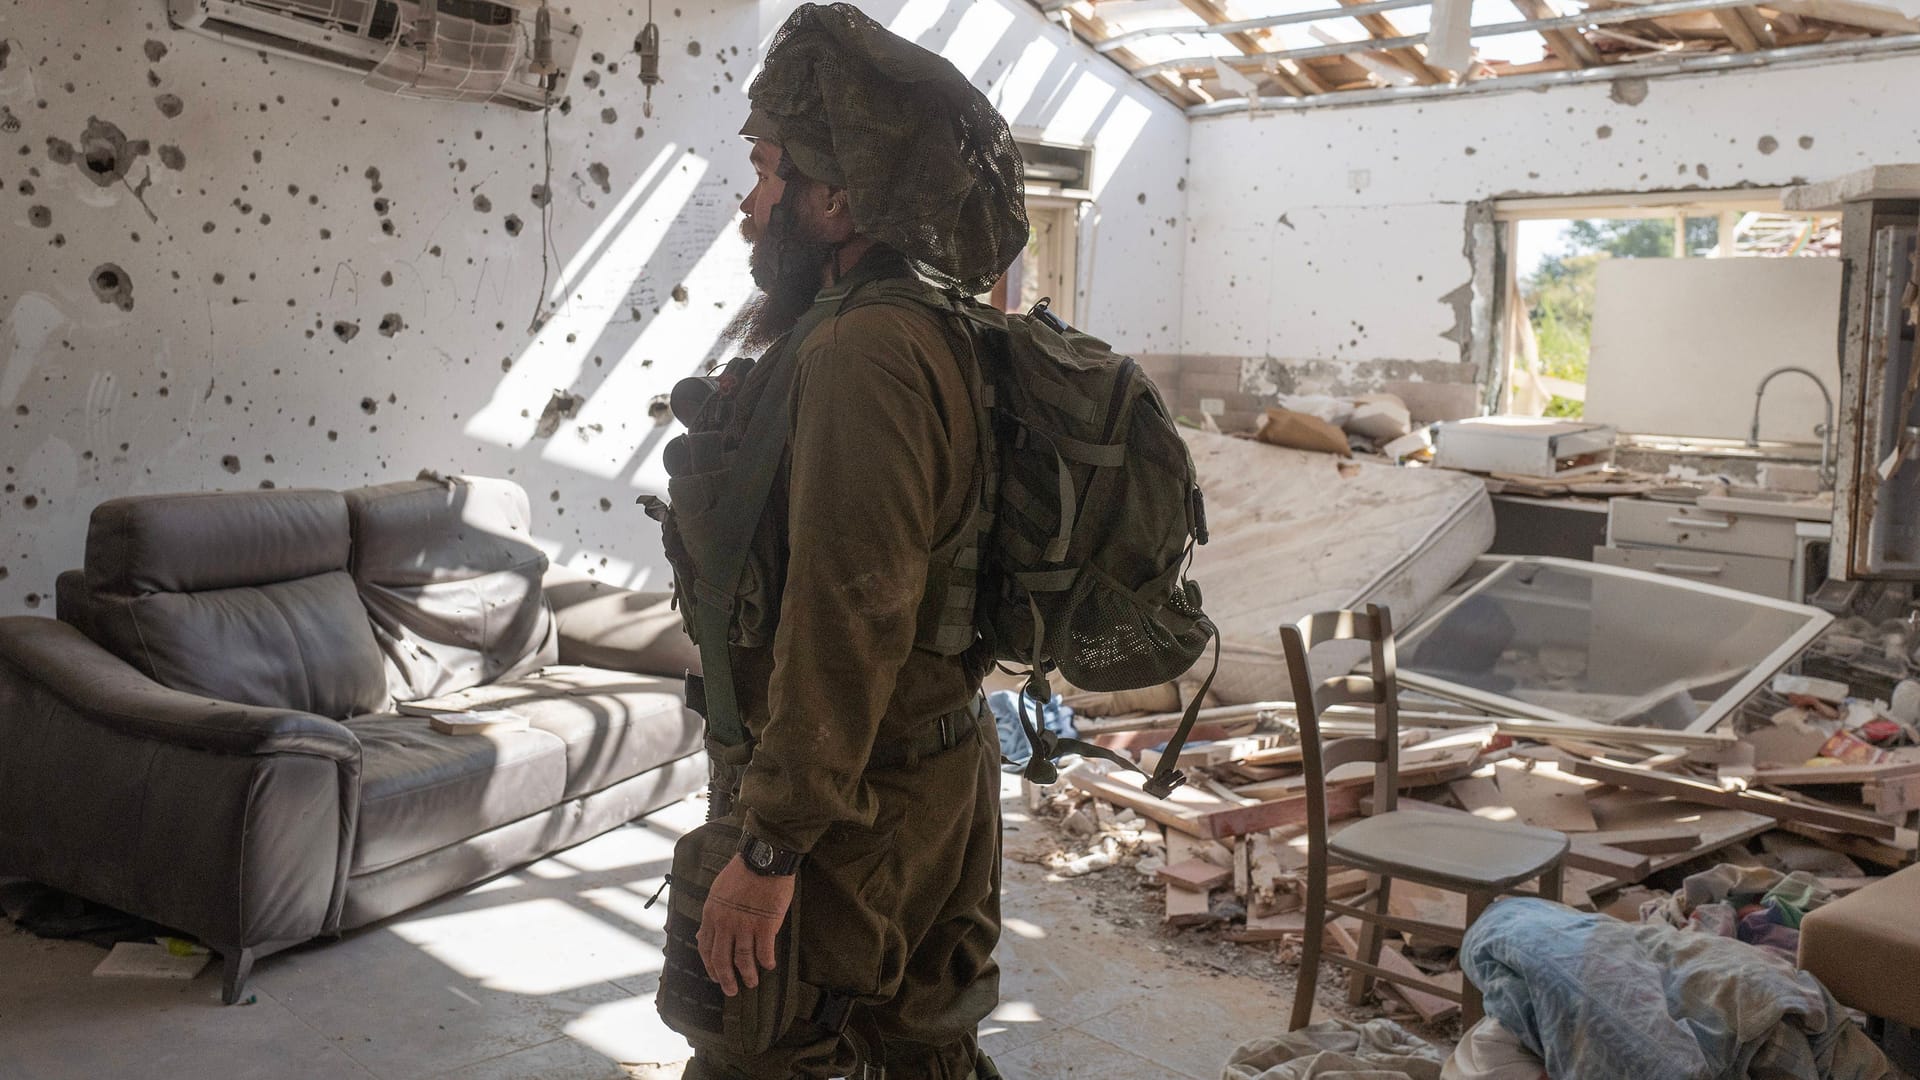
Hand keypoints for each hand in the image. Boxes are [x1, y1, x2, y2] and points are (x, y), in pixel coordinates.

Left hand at [696, 854, 795, 996]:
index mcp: (711, 914)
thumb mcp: (717, 891)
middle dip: (725, 979)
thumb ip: (712, 913)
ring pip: (743, 960)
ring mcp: (745, 926)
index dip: (709, 965)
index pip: (705, 947)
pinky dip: (766, 961)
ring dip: (748, 975)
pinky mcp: (765, 926)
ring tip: (752, 983)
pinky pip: (764, 951)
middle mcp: (725, 923)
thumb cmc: (742, 872)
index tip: (715, 976)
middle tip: (731, 990)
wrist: (763, 860)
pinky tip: (769, 965)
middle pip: (722, 959)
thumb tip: (702, 933)